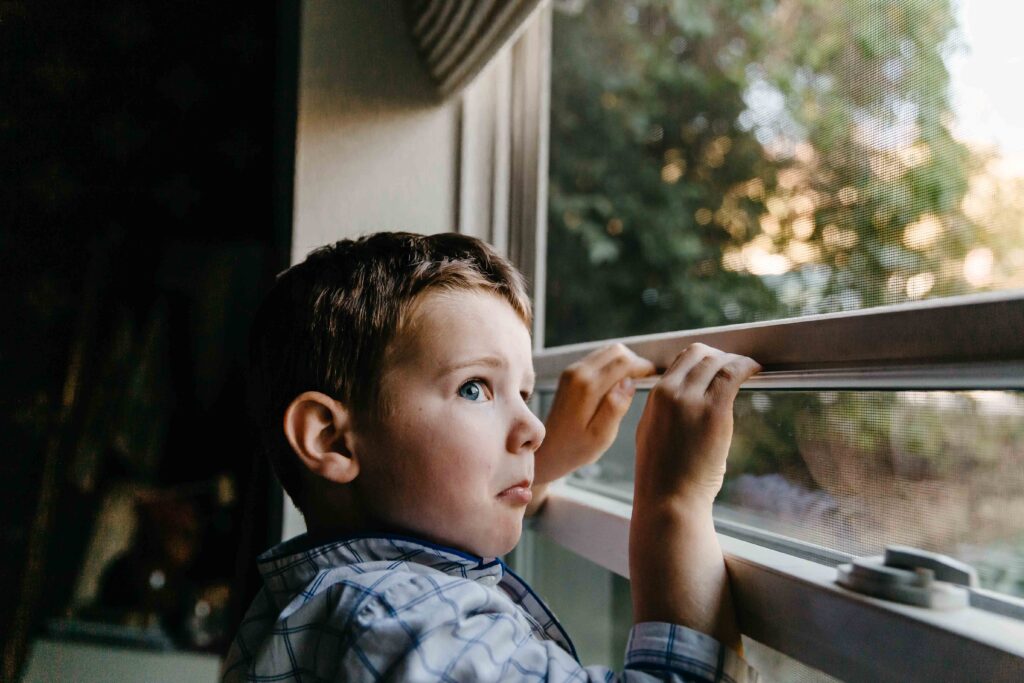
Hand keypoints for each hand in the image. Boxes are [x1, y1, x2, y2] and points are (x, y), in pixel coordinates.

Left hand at [527, 343, 654, 513]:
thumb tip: (629, 382)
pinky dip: (613, 365)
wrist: (547, 450)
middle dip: (635, 361)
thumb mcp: (601, 436)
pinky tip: (620, 384)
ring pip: (607, 352)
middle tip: (648, 378)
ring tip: (637, 381)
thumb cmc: (576, 448)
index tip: (657, 375)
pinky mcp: (571, 374)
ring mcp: (572, 371)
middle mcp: (578, 373)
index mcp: (587, 387)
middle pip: (616, 351)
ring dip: (624, 362)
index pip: (623, 362)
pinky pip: (598, 359)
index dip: (643, 365)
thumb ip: (616, 407)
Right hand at [634, 343, 760, 508]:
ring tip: (748, 366)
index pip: (679, 360)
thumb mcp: (652, 432)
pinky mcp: (713, 410)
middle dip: (718, 355)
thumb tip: (683, 399)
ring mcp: (690, 399)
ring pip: (715, 360)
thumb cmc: (663, 475)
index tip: (716, 364)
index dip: (701, 358)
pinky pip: (732, 374)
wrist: (668, 499)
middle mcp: (669, 392)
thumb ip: (665, 410)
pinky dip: (746, 366)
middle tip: (734, 364)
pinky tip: (756, 369)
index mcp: (655, 397)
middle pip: (698, 353)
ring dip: (735, 359)